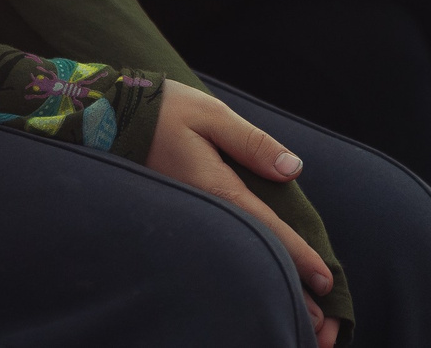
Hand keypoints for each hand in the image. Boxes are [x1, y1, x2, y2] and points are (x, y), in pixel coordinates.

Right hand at [147, 81, 338, 345]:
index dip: (299, 255)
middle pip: (252, 252)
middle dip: (285, 284)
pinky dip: (242, 259)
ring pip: (235, 252)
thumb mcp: (213, 115)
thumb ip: (253, 143)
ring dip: (264, 279)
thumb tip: (293, 170)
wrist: (106, 117)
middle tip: (317, 319)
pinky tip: (253, 272)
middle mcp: (202, 208)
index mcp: (215, 186)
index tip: (324, 281)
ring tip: (292, 307)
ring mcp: (189, 214)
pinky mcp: (180, 211)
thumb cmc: (163, 110)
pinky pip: (219, 241)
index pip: (267, 228)